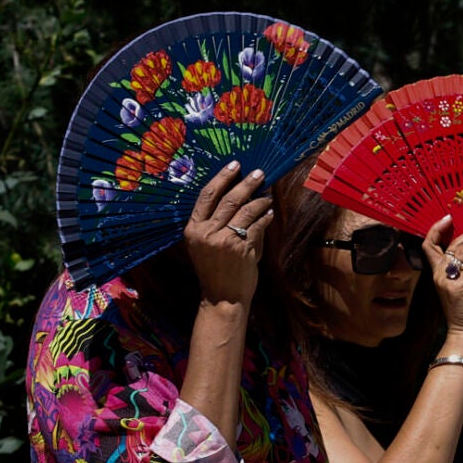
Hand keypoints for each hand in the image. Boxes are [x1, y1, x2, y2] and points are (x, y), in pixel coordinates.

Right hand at [184, 161, 273, 305]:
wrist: (222, 297)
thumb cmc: (214, 269)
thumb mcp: (206, 244)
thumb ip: (219, 222)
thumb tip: (242, 195)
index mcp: (193, 229)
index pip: (207, 195)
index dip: (222, 177)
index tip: (235, 165)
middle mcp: (206, 233)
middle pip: (228, 198)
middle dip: (246, 183)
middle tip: (259, 173)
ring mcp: (224, 240)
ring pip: (245, 210)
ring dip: (260, 200)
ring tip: (268, 195)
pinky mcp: (242, 248)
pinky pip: (257, 226)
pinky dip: (265, 218)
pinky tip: (269, 213)